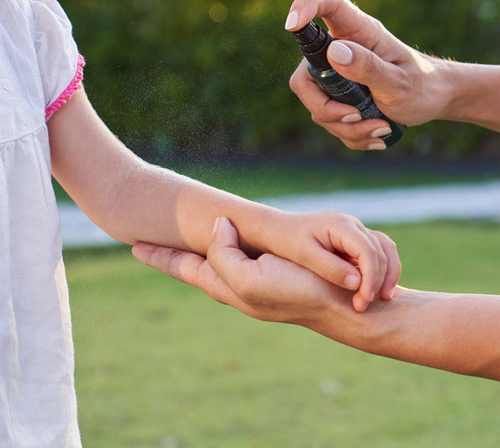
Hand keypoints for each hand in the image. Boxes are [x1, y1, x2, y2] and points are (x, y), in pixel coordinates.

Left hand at [132, 217, 354, 323]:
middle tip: (150, 240)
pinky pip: (243, 253)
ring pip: (218, 258)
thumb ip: (222, 254)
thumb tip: (217, 228)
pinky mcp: (278, 271)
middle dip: (173, 254)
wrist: (347, 309)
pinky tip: (233, 241)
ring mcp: (257, 278)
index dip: (160, 255)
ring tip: (183, 240)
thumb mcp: (248, 278)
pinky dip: (229, 245)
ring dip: (199, 250)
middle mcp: (237, 284)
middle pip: (195, 265)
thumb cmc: (299, 293)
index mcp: (227, 286)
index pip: (184, 267)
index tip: (133, 244)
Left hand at [265, 210, 399, 311]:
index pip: (368, 250)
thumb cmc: (286, 241)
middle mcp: (352, 225)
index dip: (371, 276)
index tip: (364, 300)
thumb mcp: (304, 256)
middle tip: (364, 306)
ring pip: (384, 251)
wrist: (276, 230)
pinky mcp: (354, 242)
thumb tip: (357, 283)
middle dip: (379, 280)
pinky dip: (381, 271)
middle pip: (381, 251)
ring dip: (387, 275)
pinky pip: (377, 254)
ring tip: (381, 300)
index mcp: (340, 225)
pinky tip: (374, 291)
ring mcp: (355, 232)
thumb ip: (330, 268)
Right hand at [286, 0, 445, 149]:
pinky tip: (376, 133)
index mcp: (358, 32)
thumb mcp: (399, 81)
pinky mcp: (335, 98)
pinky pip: (329, 122)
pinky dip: (351, 134)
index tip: (291, 23)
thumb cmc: (421, 84)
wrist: (432, 100)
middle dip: (325, 108)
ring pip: (316, 107)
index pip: (327, 4)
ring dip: (346, 127)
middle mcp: (340, 51)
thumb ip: (368, 67)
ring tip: (382, 127)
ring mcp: (334, 76)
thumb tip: (334, 52)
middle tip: (357, 115)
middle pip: (304, 78)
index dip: (304, 7)